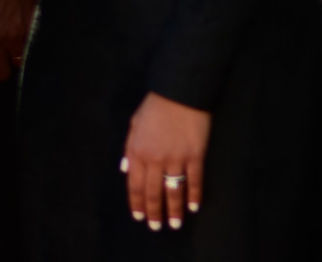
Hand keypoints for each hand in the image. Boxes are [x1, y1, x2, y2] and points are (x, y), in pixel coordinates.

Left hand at [123, 91, 210, 230]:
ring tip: (175, 224)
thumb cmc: (154, 108)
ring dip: (174, 210)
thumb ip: (129, 149)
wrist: (179, 94)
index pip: (135, 184)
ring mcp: (176, 159)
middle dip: (154, 212)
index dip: (136, 202)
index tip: (138, 217)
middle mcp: (155, 159)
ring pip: (173, 191)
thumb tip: (125, 170)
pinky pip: (194, 181)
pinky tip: (193, 207)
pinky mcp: (195, 156)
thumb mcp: (134, 125)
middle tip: (156, 227)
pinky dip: (194, 196)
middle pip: (153, 192)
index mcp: (137, 151)